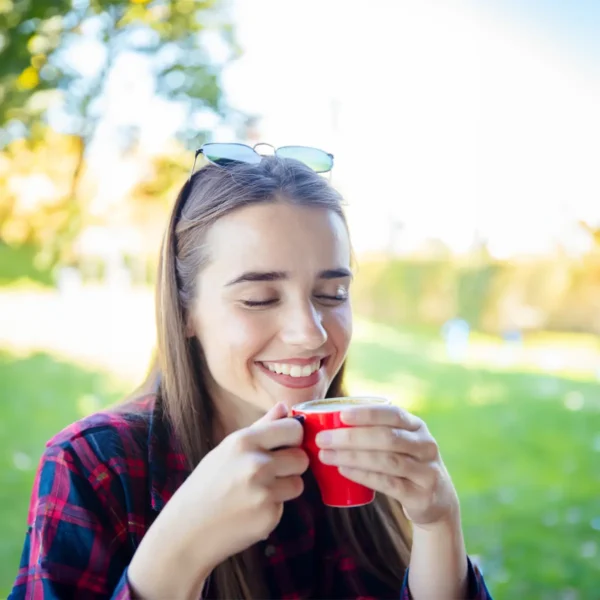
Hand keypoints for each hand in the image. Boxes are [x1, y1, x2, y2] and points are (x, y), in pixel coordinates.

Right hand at [129, 402, 307, 598]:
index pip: (294, 429)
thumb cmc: (206, 484)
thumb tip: (284, 406)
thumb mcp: (227, 448)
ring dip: (285, 488)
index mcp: (245, 441)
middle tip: (273, 471)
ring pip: (298, 483)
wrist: (186, 530)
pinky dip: (272, 508)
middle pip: (301, 458)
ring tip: (259, 491)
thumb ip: (261, 426)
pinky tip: (250, 510)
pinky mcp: (269, 517)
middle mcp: (257, 464)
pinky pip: (284, 506)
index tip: (286, 445)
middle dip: (292, 465)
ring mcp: (265, 492)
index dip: (294, 438)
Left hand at [315, 404, 458, 528]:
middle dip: (351, 437)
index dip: (367, 414)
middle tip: (323, 439)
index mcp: (416, 426)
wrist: (437, 500)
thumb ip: (374, 431)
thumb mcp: (400, 442)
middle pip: (386, 437)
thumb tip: (327, 421)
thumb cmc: (405, 464)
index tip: (341, 415)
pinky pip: (388, 484)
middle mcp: (425, 445)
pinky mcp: (421, 495)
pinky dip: (363, 476)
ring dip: (352, 457)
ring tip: (326, 455)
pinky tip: (344, 471)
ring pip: (386, 460)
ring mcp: (426, 471)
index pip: (393, 414)